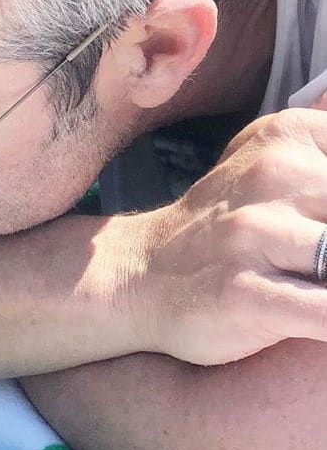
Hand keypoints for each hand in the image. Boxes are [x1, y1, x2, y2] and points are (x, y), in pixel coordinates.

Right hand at [127, 106, 326, 364]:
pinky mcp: (245, 293)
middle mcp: (272, 174)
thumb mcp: (275, 162)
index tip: (321, 219)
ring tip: (317, 274)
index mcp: (288, 136)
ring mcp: (254, 233)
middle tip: (320, 251)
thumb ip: (320, 153)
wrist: (140, 273)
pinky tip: (321, 313)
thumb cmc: (230, 228)